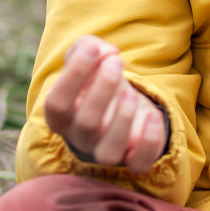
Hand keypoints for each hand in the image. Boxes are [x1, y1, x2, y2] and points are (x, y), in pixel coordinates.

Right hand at [43, 35, 167, 173]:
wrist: (123, 104)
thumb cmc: (99, 80)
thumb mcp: (89, 59)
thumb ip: (88, 47)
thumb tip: (101, 50)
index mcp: (61, 116)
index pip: (56, 104)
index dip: (73, 75)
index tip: (92, 50)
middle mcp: (80, 138)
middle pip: (86, 123)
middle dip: (103, 88)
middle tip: (116, 61)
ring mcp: (106, 152)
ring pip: (108, 152)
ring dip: (123, 118)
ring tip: (130, 91)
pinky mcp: (133, 159)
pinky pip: (140, 163)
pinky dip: (149, 139)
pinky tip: (152, 114)